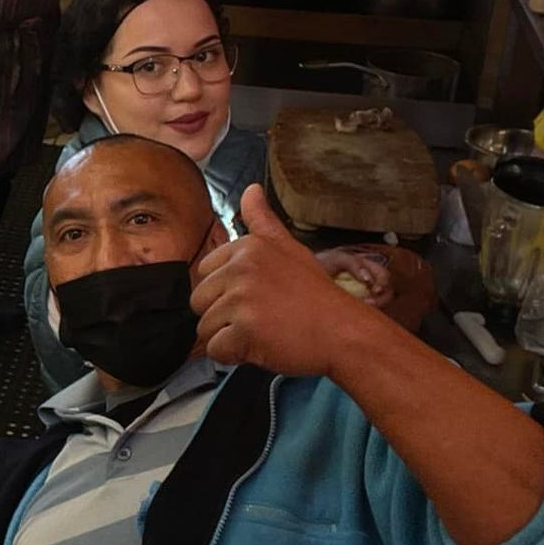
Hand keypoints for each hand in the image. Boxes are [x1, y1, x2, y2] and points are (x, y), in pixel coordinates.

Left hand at [192, 185, 381, 377]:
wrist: (343, 331)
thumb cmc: (315, 294)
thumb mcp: (289, 248)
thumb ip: (262, 221)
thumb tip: (250, 188)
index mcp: (247, 247)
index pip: (205, 272)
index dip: (225, 291)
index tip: (256, 296)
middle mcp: (241, 268)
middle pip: (199, 301)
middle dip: (223, 316)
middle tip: (260, 317)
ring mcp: (242, 298)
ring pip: (205, 328)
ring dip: (229, 337)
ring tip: (263, 332)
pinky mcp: (245, 329)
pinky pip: (216, 350)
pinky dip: (234, 356)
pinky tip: (261, 347)